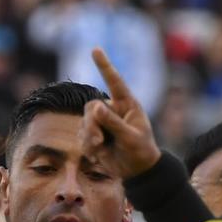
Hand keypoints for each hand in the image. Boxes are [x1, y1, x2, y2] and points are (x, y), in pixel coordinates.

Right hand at [80, 47, 160, 178]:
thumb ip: (113, 122)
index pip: (114, 82)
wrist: (136, 171)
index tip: (95, 50)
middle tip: (98, 141)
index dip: (104, 66)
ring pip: (84, 122)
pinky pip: (81, 136)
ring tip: (99, 150)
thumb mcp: (130, 137)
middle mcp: (112, 110)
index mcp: (127, 104)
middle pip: (91, 107)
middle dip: (92, 124)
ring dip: (89, 137)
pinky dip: (86, 146)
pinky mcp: (93, 135)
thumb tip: (96, 107)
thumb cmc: (140, 151)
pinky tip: (96, 155)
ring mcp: (101, 122)